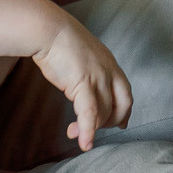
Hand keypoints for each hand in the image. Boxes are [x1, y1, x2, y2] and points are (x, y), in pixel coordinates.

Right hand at [31, 15, 132, 150]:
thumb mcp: (80, 55)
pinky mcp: (83, 84)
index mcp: (110, 63)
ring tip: (75, 136)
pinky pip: (90, 115)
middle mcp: (109, 71)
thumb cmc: (57, 39)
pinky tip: (84, 144)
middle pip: (120, 106)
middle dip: (108, 123)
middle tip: (93, 131)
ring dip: (91, 129)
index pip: (125, 93)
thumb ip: (85, 70)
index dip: (124, 111)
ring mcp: (98, 78)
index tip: (121, 124)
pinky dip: (88, 132)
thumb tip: (77, 83)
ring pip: (104, 113)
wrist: (47, 28)